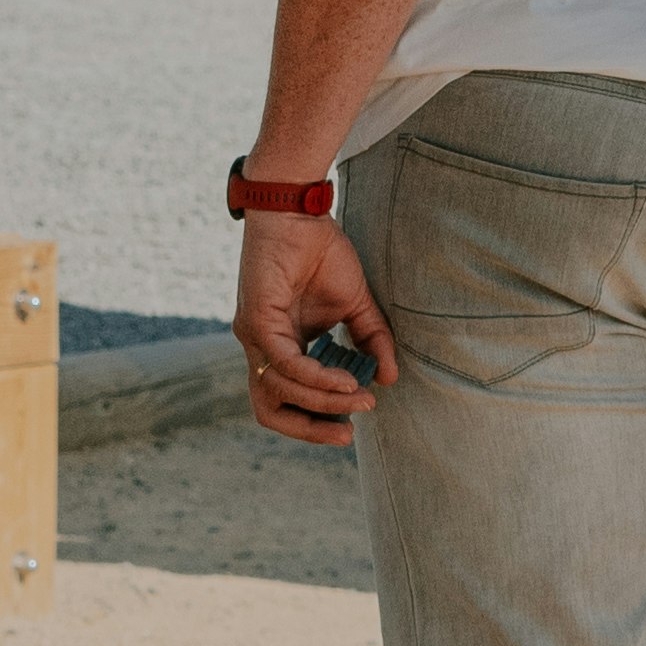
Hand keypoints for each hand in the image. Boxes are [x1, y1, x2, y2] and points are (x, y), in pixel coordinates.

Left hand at [234, 207, 388, 445]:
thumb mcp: (354, 305)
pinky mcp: (255, 319)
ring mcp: (253, 335)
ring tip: (362, 397)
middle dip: (308, 429)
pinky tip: (346, 379)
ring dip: (325, 401)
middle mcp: (260, 347)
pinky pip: (285, 362)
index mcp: (280, 347)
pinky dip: (315, 377)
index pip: (285, 401)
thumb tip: (391, 377)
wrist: (299, 210)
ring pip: (281, 390)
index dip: (313, 423)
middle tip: (347, 434)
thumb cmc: (320, 252)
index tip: (349, 430)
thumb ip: (371, 340)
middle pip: (270, 409)